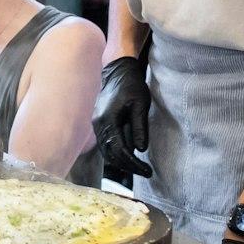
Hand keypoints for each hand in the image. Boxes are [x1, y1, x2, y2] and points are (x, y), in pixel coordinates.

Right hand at [92, 54, 152, 180]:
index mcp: (109, 120)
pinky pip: (104, 144)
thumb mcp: (140, 105)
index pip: (120, 150)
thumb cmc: (131, 86)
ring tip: (138, 166)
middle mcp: (99, 124)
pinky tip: (128, 155)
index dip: (134, 164)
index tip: (147, 171)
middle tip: (145, 172)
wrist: (117, 71)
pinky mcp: (98, 122)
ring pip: (106, 151)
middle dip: (128, 166)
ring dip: (121, 161)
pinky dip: (115, 153)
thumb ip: (139, 127)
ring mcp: (96, 123)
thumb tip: (140, 149)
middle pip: (111, 154)